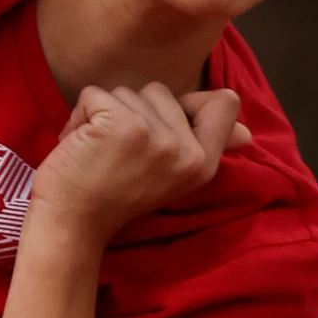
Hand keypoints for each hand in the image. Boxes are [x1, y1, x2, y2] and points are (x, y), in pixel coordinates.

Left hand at [28, 85, 251, 245]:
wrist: (70, 227)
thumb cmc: (110, 197)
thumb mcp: (170, 176)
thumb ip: (204, 146)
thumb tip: (247, 133)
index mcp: (204, 164)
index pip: (224, 103)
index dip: (186, 103)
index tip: (155, 133)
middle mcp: (187, 151)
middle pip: (159, 91)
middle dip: (129, 113)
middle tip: (115, 155)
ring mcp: (157, 136)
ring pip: (125, 92)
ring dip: (99, 116)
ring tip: (95, 152)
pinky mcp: (123, 124)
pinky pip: (93, 94)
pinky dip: (78, 116)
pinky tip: (78, 146)